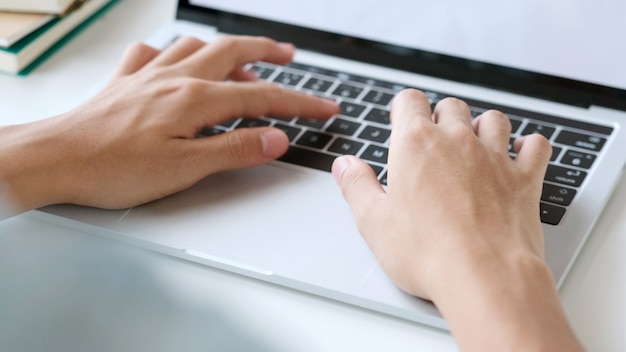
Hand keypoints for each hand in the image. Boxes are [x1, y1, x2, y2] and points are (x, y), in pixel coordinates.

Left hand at [0, 36, 337, 211]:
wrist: (56, 158)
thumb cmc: (113, 167)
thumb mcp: (186, 167)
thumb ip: (235, 149)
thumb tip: (276, 138)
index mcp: (195, 99)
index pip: (263, 96)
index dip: (300, 102)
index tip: (326, 107)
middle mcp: (175, 78)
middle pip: (233, 52)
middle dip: (269, 51)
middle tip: (292, 56)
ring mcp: (149, 75)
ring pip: (197, 46)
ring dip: (227, 50)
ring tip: (245, 62)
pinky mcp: (126, 82)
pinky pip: (154, 53)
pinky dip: (174, 52)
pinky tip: (175, 61)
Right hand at [332, 90, 580, 350]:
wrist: (483, 275)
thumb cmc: (427, 252)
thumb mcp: (373, 221)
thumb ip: (357, 186)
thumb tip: (345, 166)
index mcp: (415, 144)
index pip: (410, 100)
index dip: (404, 108)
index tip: (402, 120)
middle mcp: (457, 141)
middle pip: (451, 106)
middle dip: (441, 117)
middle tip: (433, 139)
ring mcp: (495, 158)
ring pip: (493, 119)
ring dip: (482, 126)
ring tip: (474, 143)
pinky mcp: (525, 179)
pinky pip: (536, 146)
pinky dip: (529, 146)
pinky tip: (520, 153)